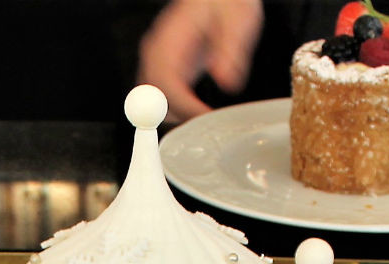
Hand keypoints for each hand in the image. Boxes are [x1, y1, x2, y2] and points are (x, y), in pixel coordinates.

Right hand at [138, 0, 263, 123]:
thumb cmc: (225, 2)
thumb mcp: (237, 20)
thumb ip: (231, 50)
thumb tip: (225, 80)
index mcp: (169, 39)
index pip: (166, 82)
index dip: (183, 106)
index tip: (206, 117)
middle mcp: (156, 51)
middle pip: (151, 98)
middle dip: (178, 117)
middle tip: (206, 126)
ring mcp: (157, 61)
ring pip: (151, 103)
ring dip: (174, 117)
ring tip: (203, 122)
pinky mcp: (164, 68)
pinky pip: (158, 98)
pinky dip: (174, 111)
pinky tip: (196, 113)